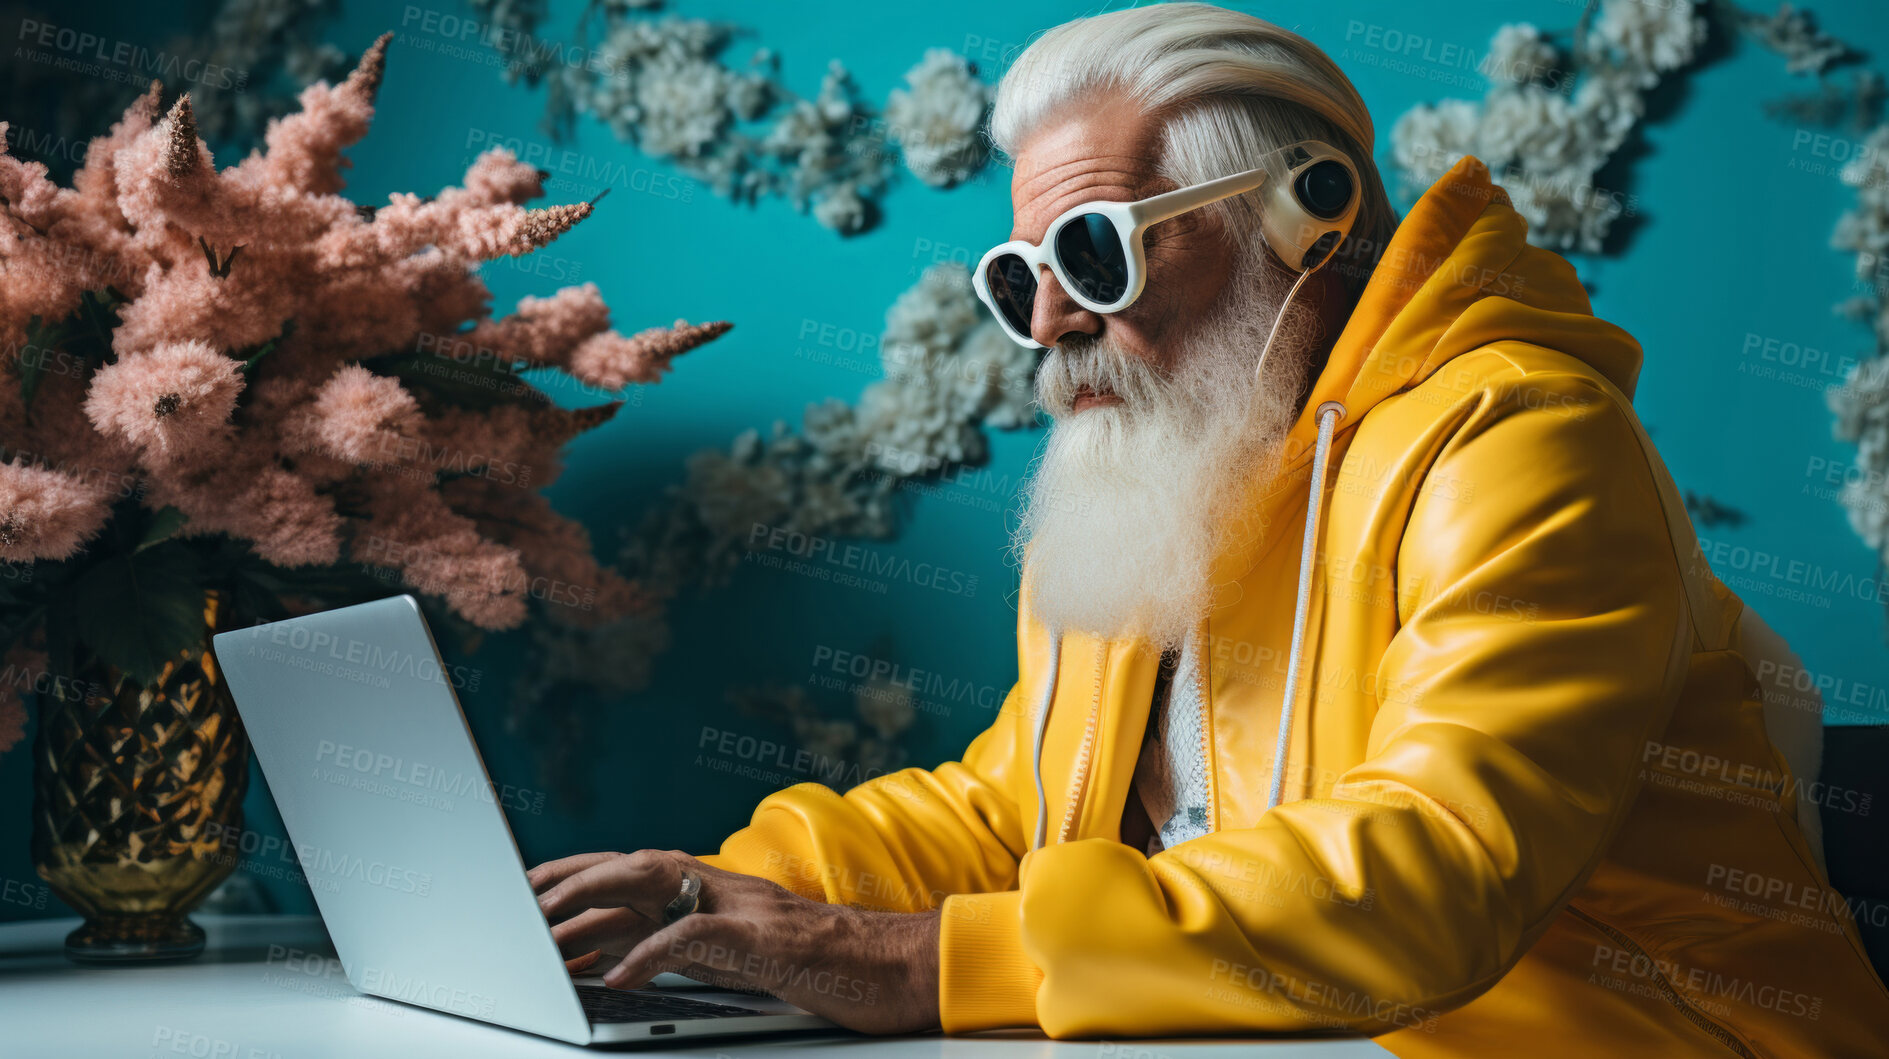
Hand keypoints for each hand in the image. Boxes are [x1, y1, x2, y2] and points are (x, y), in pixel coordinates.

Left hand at [529, 850, 941, 1034]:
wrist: (908, 966)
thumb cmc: (837, 968)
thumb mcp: (752, 956)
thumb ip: (696, 948)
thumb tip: (625, 959)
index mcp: (724, 890)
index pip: (639, 868)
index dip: (582, 872)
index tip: (532, 888)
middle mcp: (729, 888)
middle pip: (633, 866)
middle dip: (570, 879)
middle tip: (519, 902)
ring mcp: (746, 908)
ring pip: (654, 884)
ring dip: (594, 904)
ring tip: (547, 930)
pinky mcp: (765, 940)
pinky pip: (695, 937)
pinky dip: (649, 954)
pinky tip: (617, 977)